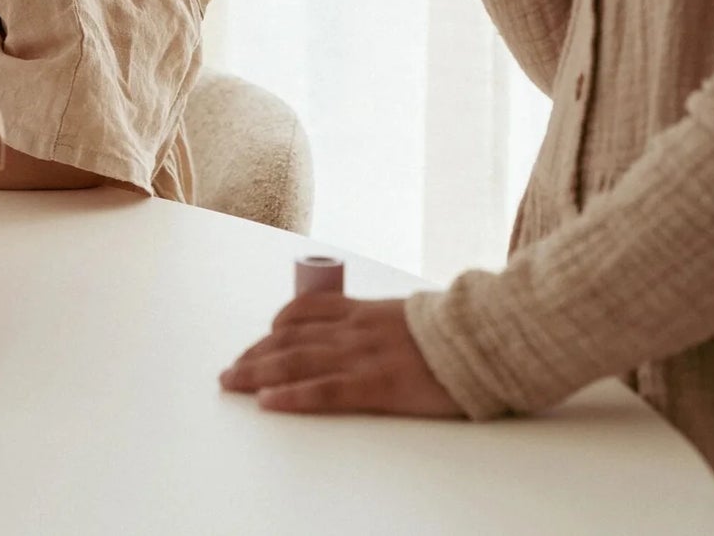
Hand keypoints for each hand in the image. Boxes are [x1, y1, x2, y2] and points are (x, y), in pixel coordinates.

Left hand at [218, 295, 463, 417]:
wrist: (482, 337)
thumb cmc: (456, 332)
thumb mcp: (409, 315)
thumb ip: (385, 322)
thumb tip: (378, 333)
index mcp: (362, 310)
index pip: (303, 312)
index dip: (275, 328)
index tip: (259, 341)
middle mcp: (351, 330)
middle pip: (288, 339)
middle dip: (255, 355)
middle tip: (230, 372)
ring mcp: (359, 356)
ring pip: (294, 362)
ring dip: (257, 373)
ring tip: (232, 384)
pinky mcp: (374, 385)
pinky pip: (322, 391)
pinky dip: (290, 397)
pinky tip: (267, 403)